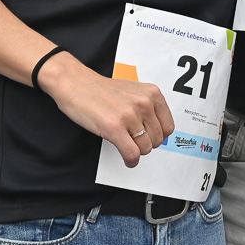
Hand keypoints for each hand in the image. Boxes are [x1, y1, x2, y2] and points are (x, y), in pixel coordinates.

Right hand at [42, 56, 175, 166]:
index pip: (168, 127)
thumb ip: (148, 107)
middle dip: (145, 144)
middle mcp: (143, 103)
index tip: (150, 138)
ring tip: (127, 146)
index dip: (158, 136)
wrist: (75, 84)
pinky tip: (127, 159)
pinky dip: (130, 161)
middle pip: (157, 140)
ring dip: (136, 152)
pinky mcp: (114, 128)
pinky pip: (131, 154)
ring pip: (145, 148)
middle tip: (134, 142)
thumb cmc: (101, 89)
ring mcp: (129, 116)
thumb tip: (158, 129)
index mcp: (151, 93)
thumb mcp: (133, 91)